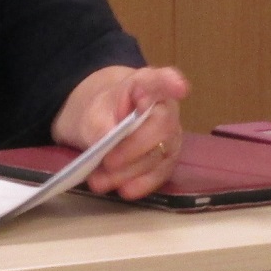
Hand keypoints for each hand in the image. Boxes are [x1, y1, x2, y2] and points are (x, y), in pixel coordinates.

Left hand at [52, 64, 190, 199]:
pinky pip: (160, 174)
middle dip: (134, 147)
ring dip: (129, 171)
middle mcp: (165, 109)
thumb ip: (99, 126)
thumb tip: (107, 143)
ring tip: (99, 181)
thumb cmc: (101, 112)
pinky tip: (124, 190)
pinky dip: (141, 184)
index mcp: (145, 85)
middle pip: (161, 126)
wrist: (102, 123)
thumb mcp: (90, 114)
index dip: (171, 83)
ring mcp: (170, 135)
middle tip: (107, 161)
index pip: (161, 80)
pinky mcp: (167, 159)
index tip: (180, 87)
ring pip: (158, 154)